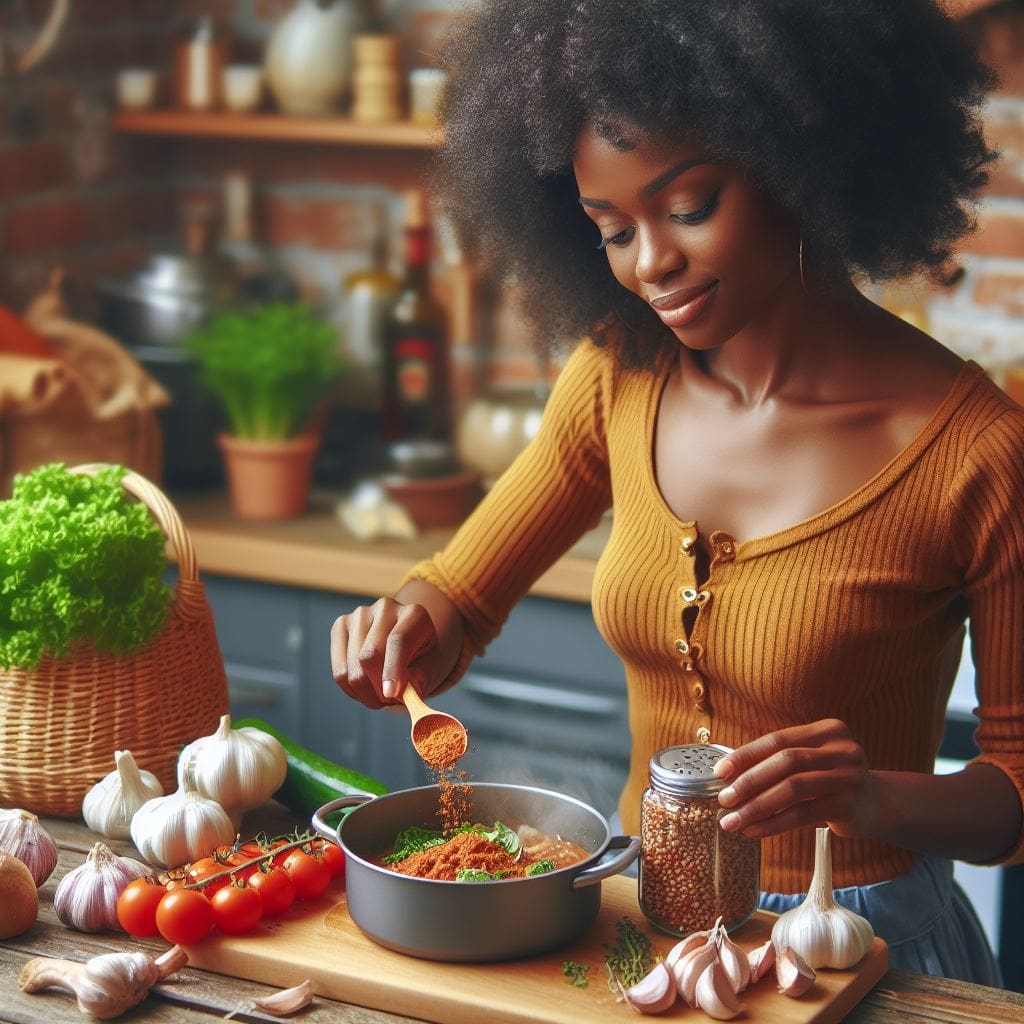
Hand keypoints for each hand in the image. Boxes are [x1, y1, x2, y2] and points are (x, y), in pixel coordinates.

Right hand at [330, 598, 446, 709]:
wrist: (405, 642)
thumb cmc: (420, 657)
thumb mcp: (430, 668)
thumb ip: (420, 680)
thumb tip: (404, 696)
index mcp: (414, 614)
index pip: (398, 641)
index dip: (392, 670)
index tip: (391, 695)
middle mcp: (386, 608)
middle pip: (370, 656)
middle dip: (378, 689)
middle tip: (389, 702)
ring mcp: (360, 614)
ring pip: (352, 668)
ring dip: (366, 693)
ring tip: (380, 696)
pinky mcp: (341, 625)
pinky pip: (339, 671)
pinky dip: (351, 690)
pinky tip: (365, 690)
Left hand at [713, 719, 877, 839]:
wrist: (877, 805)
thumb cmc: (829, 780)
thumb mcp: (809, 762)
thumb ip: (777, 762)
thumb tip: (727, 776)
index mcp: (828, 730)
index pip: (778, 740)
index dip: (746, 755)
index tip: (720, 772)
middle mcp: (843, 749)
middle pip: (785, 762)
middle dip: (749, 782)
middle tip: (723, 799)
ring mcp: (850, 777)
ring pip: (793, 789)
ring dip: (757, 807)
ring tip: (732, 821)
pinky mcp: (850, 805)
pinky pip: (803, 815)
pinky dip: (774, 823)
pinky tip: (754, 831)